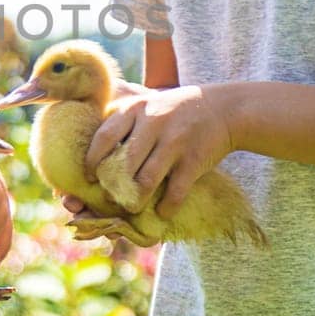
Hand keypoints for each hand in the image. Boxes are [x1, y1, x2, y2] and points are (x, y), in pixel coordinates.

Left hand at [84, 85, 232, 219]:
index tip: (90, 177)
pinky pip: (174, 192)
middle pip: (122, 165)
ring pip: (145, 182)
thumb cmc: (176, 111)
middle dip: (112, 188)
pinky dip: (166, 207)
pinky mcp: (194, 160)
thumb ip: (121, 120)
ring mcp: (174, 141)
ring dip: (136, 201)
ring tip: (133, 207)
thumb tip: (91, 152)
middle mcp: (152, 123)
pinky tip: (162, 211)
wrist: (224, 109)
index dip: (92, 161)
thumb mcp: (147, 104)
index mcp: (135, 109)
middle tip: (110, 198)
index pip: (104, 138)